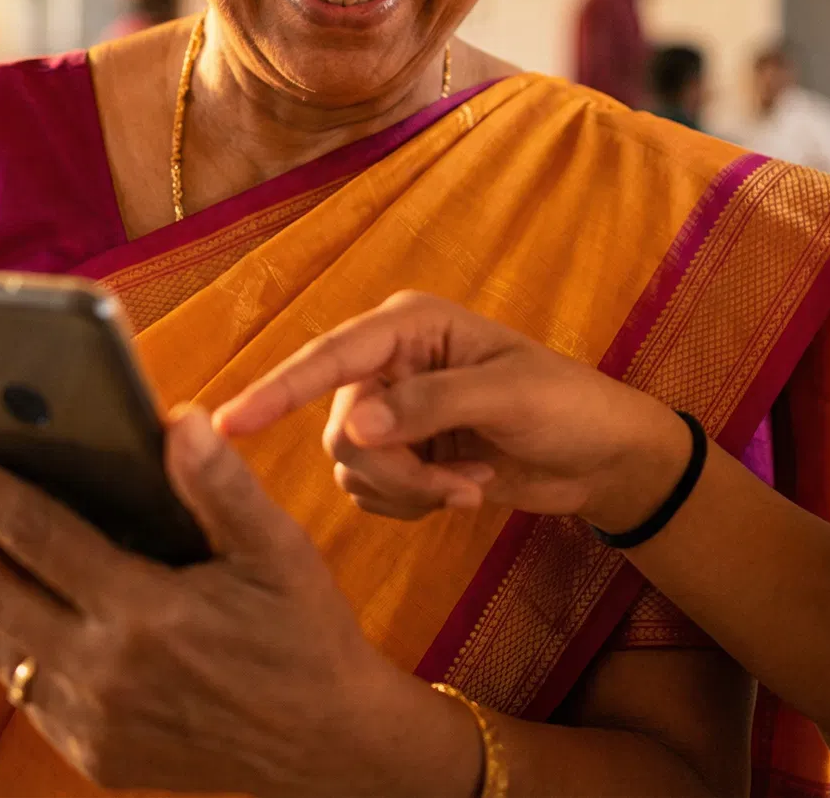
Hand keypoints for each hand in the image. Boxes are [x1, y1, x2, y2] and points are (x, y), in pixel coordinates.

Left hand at [0, 410, 435, 797]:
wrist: (330, 750)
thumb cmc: (306, 637)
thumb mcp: (280, 552)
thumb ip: (222, 486)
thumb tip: (178, 419)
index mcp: (145, 612)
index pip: (34, 533)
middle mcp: (105, 673)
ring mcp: (93, 723)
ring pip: (1, 644)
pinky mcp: (94, 755)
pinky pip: (27, 690)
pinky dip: (10, 639)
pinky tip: (20, 602)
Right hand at [214, 291, 687, 530]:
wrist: (602, 461)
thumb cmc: (566, 407)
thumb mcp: (506, 397)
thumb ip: (427, 406)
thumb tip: (352, 426)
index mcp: (409, 325)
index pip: (329, 357)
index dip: (276, 390)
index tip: (226, 424)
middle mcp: (388, 363)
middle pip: (340, 428)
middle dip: (398, 469)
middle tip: (460, 482)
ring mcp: (391, 411)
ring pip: (351, 466)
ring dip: (411, 489)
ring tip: (471, 482)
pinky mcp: (401, 456)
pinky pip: (370, 492)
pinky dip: (413, 503)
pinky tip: (464, 490)